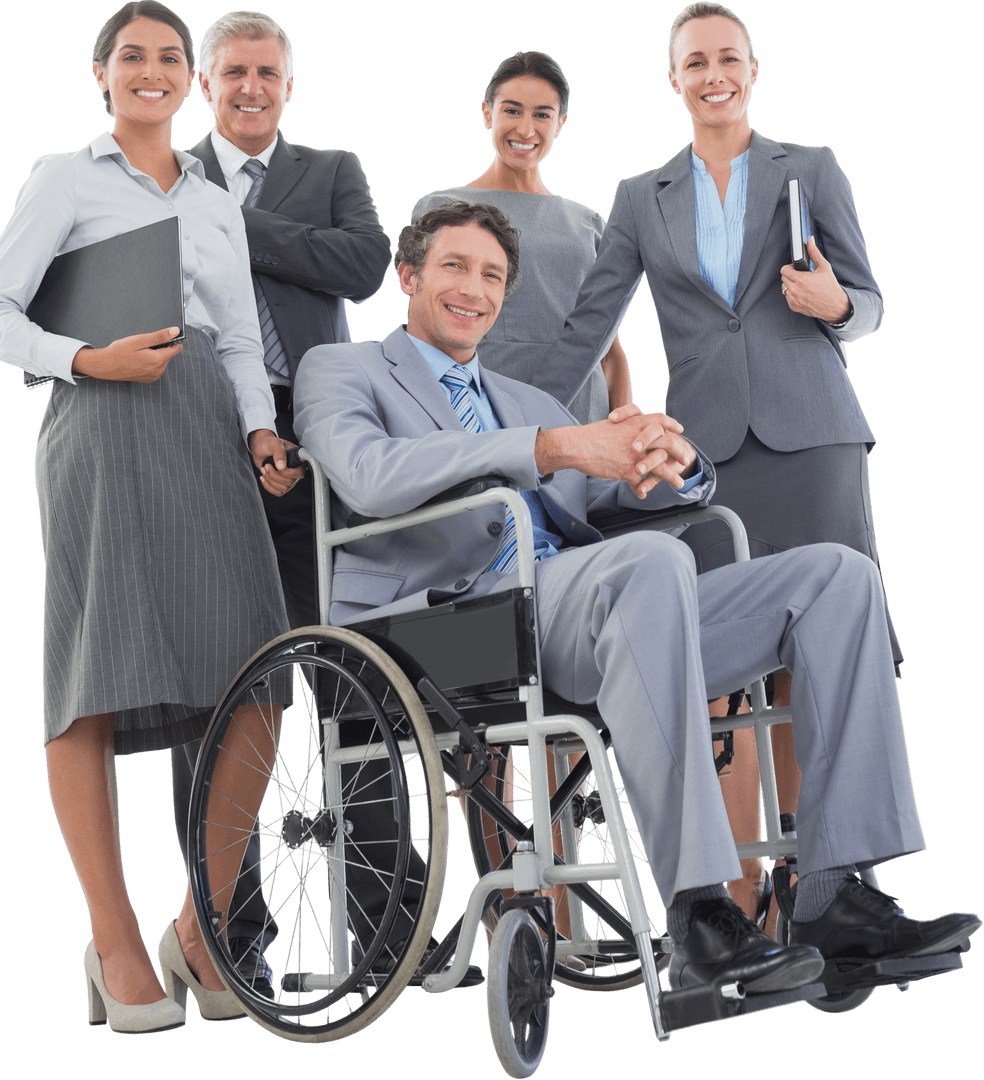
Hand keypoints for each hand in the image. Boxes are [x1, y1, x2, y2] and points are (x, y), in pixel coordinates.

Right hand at [71, 327, 182, 381]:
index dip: (171, 341)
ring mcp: (154, 376)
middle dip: (160, 347)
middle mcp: (159, 371)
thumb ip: (159, 336)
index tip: (160, 337)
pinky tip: (138, 359)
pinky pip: (155, 367)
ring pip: (162, 361)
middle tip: (143, 345)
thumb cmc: (119, 352)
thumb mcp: (139, 340)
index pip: (176, 348)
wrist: (105, 366)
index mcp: (158, 360)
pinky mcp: (149, 379)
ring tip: (139, 352)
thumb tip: (175, 331)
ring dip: (155, 355)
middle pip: (168, 354)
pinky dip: (150, 362)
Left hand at [249, 430, 304, 495]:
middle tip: (266, 466)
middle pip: (289, 483)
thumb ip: (279, 453)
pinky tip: (263, 477)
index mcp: (298, 460)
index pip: (299, 473)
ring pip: (283, 489)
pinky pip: (278, 492)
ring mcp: (289, 478)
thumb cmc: (269, 443)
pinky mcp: (281, 483)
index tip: (276, 465)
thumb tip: (282, 466)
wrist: (260, 448)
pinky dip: (268, 486)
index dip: (287, 472)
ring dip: (270, 481)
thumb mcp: (274, 443)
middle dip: (274, 476)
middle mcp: (295, 471)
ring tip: (264, 470)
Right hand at [537, 410, 694, 497]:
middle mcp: (639, 438)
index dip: (672, 424)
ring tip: (679, 483)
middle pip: (667, 442)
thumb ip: (627, 427)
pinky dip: (643, 489)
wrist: (578, 446)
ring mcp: (635, 455)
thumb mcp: (613, 425)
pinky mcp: (628, 470)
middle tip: (685, 459)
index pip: (660, 420)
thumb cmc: (591, 435)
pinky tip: (644, 493)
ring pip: (660, 466)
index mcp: (635, 423)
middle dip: (679, 451)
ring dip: (672, 476)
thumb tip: (633, 430)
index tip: (680, 430)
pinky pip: (641, 482)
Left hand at [780, 236, 850, 322]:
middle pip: (783, 278)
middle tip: (800, 275)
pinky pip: (787, 297)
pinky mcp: (793, 306)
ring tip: (801, 284)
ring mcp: (793, 300)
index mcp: (801, 279)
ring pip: (784, 287)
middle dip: (790, 275)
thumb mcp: (824, 267)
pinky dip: (792, 294)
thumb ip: (814, 253)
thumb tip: (809, 240)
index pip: (784, 270)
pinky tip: (802, 292)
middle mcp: (795, 290)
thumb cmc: (830, 286)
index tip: (795, 268)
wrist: (834, 306)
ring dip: (790, 284)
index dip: (789, 267)